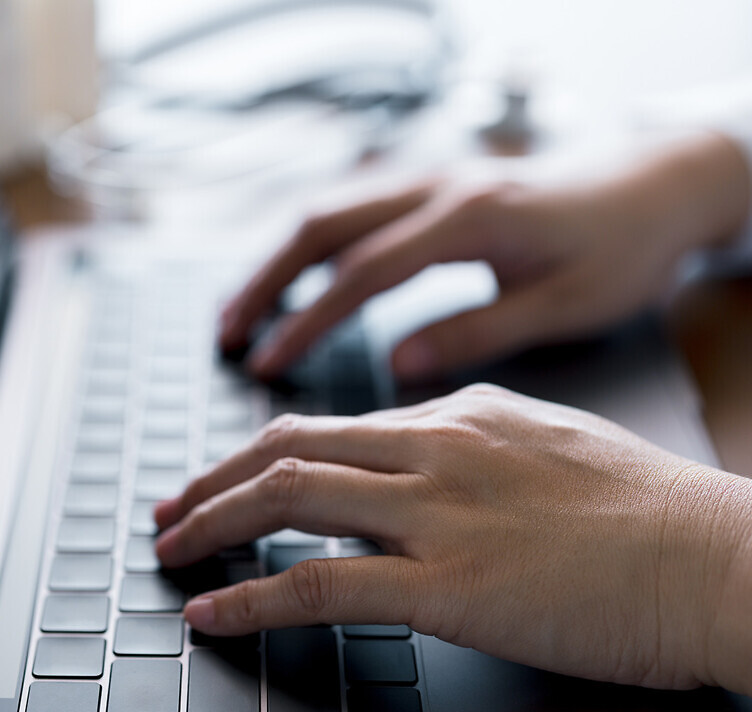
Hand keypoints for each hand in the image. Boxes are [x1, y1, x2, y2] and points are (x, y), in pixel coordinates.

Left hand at [155, 384, 751, 692]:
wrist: (718, 558)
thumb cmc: (650, 514)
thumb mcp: (546, 448)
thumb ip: (467, 450)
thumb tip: (407, 467)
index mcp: (458, 415)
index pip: (328, 427)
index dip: (260, 455)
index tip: (223, 479)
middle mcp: (434, 448)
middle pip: (286, 450)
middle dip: (212, 481)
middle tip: (170, 508)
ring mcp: (436, 513)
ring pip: (286, 499)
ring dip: (210, 526)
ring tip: (168, 551)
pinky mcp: (448, 585)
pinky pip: (318, 585)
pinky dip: (250, 597)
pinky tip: (212, 612)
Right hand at [220, 132, 750, 380]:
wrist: (656, 184)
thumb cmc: (622, 248)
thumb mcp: (566, 304)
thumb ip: (478, 331)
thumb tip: (396, 364)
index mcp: (472, 217)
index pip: (365, 272)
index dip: (308, 320)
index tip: (265, 362)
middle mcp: (439, 186)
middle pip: (324, 226)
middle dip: (265, 281)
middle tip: (224, 334)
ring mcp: (430, 178)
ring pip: (329, 211)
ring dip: (276, 260)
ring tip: (237, 312)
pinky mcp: (429, 185)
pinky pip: (351, 210)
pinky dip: (309, 248)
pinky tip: (289, 281)